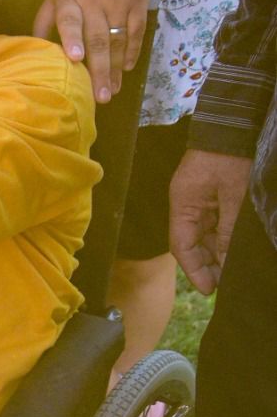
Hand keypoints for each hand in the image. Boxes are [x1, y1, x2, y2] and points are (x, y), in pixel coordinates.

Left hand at [33, 0, 151, 102]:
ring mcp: (119, 3)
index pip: (70, 19)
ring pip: (117, 41)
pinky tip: (126, 69)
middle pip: (98, 39)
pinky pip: (136, 34)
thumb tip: (31, 44)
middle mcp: (95, 0)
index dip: (72, 39)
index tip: (74, 59)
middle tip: (99, 97)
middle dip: (99, 69)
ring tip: (111, 91)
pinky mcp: (139, 4)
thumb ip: (47, 15)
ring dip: (115, 69)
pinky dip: (132, 52)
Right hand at [168, 148, 250, 293]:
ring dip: (217, 253)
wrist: (233, 126)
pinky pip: (215, 224)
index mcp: (183, 204)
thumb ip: (228, 232)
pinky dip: (224, 238)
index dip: (194, 270)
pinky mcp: (213, 196)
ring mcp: (200, 200)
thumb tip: (225, 264)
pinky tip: (236, 249)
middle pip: (192, 243)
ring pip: (205, 236)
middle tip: (227, 283)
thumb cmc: (230, 159)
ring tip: (234, 270)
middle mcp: (187, 204)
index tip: (210, 289)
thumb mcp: (234, 198)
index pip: (181, 245)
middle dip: (207, 265)